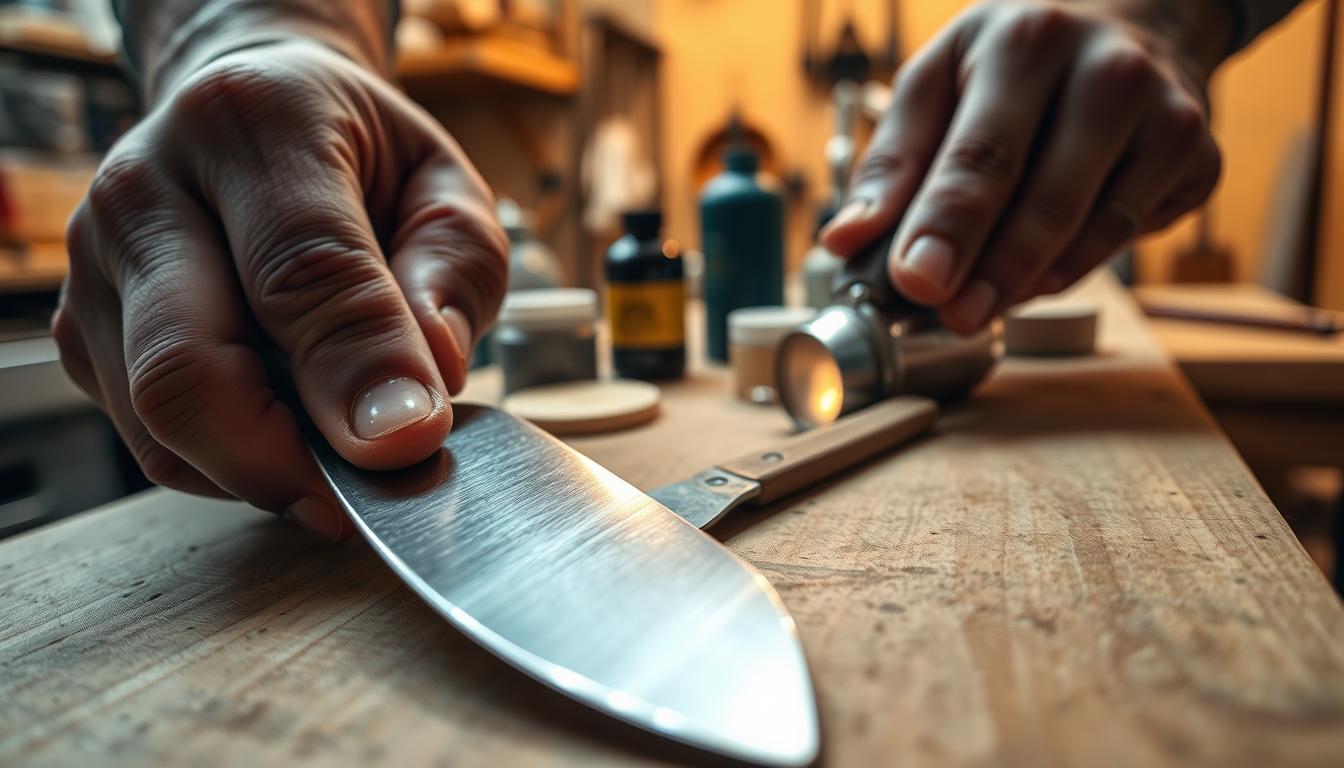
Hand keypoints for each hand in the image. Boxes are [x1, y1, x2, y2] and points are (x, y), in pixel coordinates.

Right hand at [54, 40, 506, 537]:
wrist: (257, 111)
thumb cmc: (364, 157)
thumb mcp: (446, 189)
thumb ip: (453, 276)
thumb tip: (413, 400)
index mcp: (256, 121)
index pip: (301, 269)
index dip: (359, 373)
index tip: (410, 444)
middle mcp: (148, 187)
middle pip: (185, 365)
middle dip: (284, 458)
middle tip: (367, 495)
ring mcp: (97, 262)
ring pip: (158, 421)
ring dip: (260, 469)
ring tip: (339, 459)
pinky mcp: (81, 328)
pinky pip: (150, 439)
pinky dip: (227, 464)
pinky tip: (288, 435)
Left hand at [821, 0, 1225, 332]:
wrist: (1137, 16)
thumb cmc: (1017, 61)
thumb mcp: (941, 80)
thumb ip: (892, 162)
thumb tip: (844, 240)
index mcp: (1026, 43)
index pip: (981, 152)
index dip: (946, 225)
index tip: (914, 282)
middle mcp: (1107, 70)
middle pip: (1045, 197)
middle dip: (991, 271)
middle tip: (951, 318)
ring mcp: (1168, 114)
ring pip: (1094, 227)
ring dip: (1031, 280)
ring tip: (984, 303)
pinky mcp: (1201, 157)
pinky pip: (1130, 235)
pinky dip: (1079, 264)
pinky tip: (1040, 270)